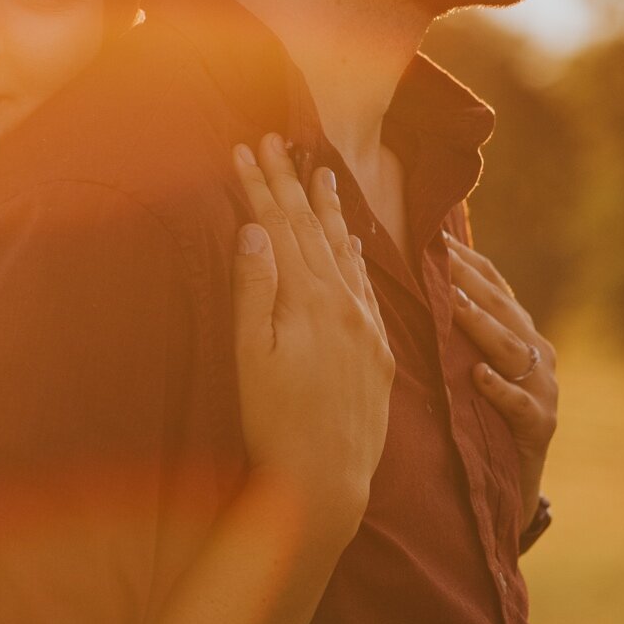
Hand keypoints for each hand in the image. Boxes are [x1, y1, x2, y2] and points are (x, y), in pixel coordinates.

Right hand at [233, 135, 394, 556]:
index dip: (260, 186)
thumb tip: (255, 228)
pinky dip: (355, 254)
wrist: (327, 481)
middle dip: (290, 183)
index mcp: (308, 299)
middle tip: (275, 142)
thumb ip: (254, 287)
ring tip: (319, 173)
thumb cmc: (274, 423)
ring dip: (328, 210)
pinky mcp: (379, 351)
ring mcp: (366, 326)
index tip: (244, 149)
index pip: (280, 226)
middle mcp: (344, 303)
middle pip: (311, 229)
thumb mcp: (250, 355)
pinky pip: (367, 286)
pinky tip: (351, 239)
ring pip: (344, 251)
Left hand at [444, 236, 557, 534]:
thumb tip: (402, 277)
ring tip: (453, 306)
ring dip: (482, 326)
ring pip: (512, 349)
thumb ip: (446, 327)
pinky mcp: (540, 428)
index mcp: (516, 331)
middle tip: (436, 258)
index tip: (431, 236)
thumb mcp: (463, 367)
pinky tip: (478, 377)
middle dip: (469, 282)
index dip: (466, 260)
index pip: (493, 284)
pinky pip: (521, 406)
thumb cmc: (478, 418)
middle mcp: (535, 352)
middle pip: (502, 307)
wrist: (508, 488)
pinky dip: (500, 390)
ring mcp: (542, 389)